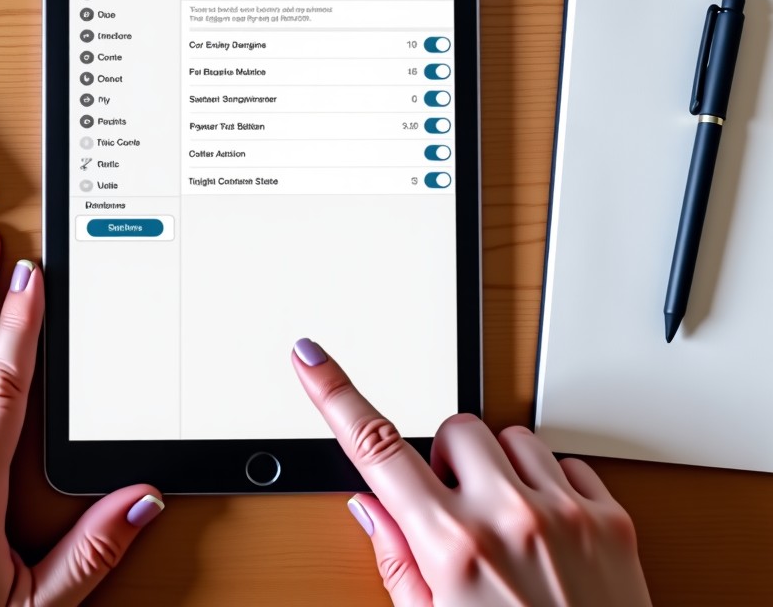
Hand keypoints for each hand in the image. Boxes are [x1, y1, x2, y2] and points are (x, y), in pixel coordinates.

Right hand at [291, 339, 651, 606]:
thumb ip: (398, 564)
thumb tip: (371, 506)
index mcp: (452, 550)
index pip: (375, 449)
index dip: (335, 394)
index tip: (310, 358)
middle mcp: (508, 520)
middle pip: (453, 428)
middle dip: (447, 462)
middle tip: (457, 514)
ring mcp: (564, 515)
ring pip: (510, 437)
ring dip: (500, 471)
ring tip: (506, 528)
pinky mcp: (612, 520)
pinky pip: (566, 463)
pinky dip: (550, 487)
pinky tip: (547, 532)